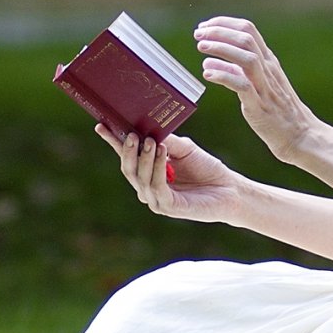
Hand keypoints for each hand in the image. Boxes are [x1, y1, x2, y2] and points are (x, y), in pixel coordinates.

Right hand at [96, 126, 245, 223]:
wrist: (230, 189)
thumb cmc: (206, 168)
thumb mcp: (184, 149)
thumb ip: (166, 141)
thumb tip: (146, 127)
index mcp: (148, 172)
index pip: (127, 156)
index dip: (114, 142)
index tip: (102, 125)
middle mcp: (148, 187)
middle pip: (129, 169)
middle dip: (127, 150)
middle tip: (132, 134)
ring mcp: (156, 199)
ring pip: (140, 177)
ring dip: (144, 158)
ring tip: (149, 140)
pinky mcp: (168, 207)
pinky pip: (157, 186)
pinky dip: (157, 168)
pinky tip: (162, 152)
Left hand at [193, 17, 325, 162]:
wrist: (300, 134)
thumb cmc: (276, 109)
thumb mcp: (255, 83)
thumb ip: (233, 70)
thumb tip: (209, 60)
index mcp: (268, 60)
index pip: (247, 30)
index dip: (224, 23)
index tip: (204, 26)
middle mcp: (268, 69)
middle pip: (246, 38)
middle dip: (219, 31)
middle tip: (198, 33)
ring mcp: (265, 86)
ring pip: (246, 57)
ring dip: (221, 48)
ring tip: (201, 46)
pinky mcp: (260, 105)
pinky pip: (243, 85)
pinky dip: (224, 76)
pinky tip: (208, 73)